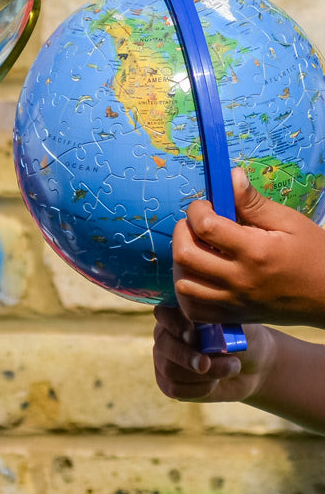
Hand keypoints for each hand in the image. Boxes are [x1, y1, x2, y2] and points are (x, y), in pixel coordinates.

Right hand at [153, 304, 274, 403]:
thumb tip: (206, 325)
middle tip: (206, 364)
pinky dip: (200, 389)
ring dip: (204, 374)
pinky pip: (175, 389)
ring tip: (231, 368)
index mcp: (178, 312)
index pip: (164, 313)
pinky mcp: (168, 382)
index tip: (193, 336)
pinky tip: (215, 382)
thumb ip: (220, 321)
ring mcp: (164, 359)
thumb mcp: (238, 325)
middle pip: (164, 344)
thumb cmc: (246, 338)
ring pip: (170, 369)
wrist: (254, 367)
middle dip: (186, 357)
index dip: (175, 324)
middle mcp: (165, 334)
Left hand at [172, 167, 324, 327]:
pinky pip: (193, 310)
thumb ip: (255, 202)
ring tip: (198, 249)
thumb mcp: (290, 223)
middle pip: (185, 255)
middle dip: (182, 232)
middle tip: (196, 225)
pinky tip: (198, 276)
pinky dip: (187, 292)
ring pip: (183, 284)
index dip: (198, 210)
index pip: (206, 226)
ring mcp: (234, 302)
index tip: (206, 206)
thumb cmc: (314, 255)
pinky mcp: (233, 317)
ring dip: (182, 263)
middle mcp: (240, 280)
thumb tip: (230, 176)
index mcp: (255, 251)